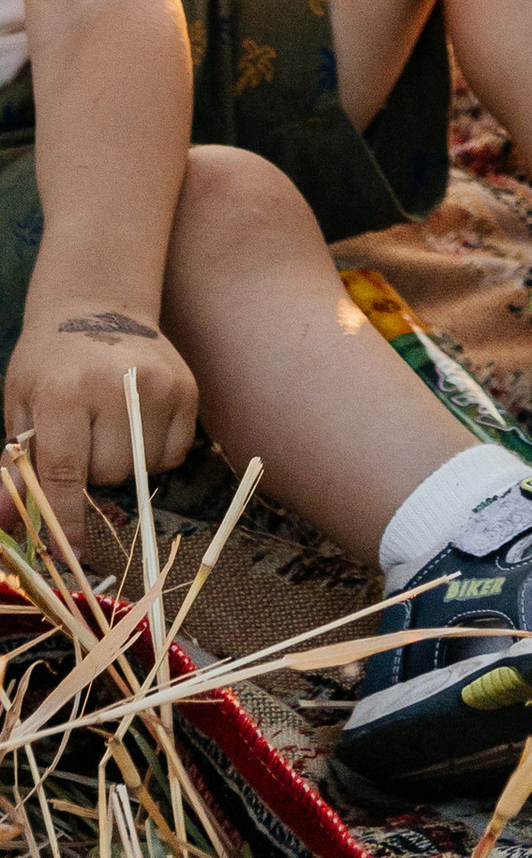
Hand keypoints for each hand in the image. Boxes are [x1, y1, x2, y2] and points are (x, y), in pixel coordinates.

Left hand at [4, 308, 197, 539]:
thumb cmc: (49, 362)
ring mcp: (158, 385)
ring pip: (144, 469)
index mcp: (64, 393)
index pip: (65, 473)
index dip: (66, 520)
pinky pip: (174, 453)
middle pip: (110, 473)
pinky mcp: (187, 387)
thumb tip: (6, 522)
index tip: (68, 554)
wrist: (97, 303)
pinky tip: (138, 425)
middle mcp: (116, 386)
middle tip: (83, 442)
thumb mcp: (21, 406)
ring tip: (109, 429)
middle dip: (92, 474)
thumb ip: (16, 466)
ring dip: (125, 464)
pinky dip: (155, 453)